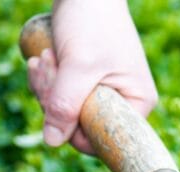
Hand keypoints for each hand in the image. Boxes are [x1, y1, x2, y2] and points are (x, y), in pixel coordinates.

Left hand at [27, 0, 157, 153]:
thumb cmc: (92, 22)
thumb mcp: (79, 66)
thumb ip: (66, 104)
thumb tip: (52, 141)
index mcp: (137, 104)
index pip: (104, 139)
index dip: (74, 129)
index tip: (57, 101)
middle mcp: (124, 102)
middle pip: (81, 126)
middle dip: (56, 100)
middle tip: (47, 65)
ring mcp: (104, 92)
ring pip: (66, 112)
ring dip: (47, 87)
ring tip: (45, 58)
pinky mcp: (85, 82)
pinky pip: (61, 97)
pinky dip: (47, 81)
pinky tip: (42, 59)